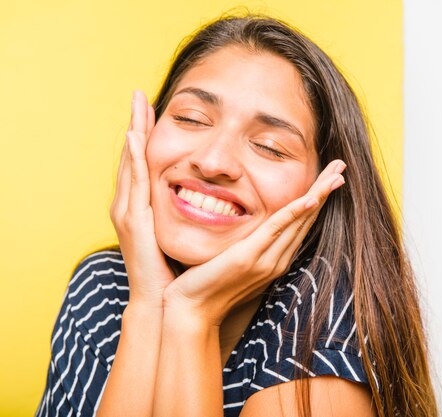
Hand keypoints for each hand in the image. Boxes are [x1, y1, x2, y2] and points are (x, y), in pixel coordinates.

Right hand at [110, 90, 174, 306]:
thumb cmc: (177, 270)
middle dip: (135, 125)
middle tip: (138, 96)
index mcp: (144, 208)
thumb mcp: (185, 234)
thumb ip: (193, 214)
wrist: (165, 301)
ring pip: (131, 163)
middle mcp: (131, 206)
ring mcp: (128, 212)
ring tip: (136, 105)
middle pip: (133, 157)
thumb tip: (214, 199)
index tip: (152, 110)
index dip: (146, 136)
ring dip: (133, 132)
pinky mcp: (133, 221)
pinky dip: (134, 158)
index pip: (145, 164)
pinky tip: (134, 136)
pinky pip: (134, 182)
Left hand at [162, 159, 346, 323]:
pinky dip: (295, 212)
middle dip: (325, 190)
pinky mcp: (249, 257)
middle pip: (307, 218)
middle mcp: (277, 259)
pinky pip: (276, 229)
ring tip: (335, 174)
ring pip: (299, 220)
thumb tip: (247, 222)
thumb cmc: (207, 285)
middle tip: (341, 165)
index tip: (330, 176)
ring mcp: (266, 260)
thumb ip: (246, 243)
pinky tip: (310, 199)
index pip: (301, 223)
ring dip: (318, 194)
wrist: (192, 311)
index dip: (317, 198)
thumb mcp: (233, 259)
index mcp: (275, 259)